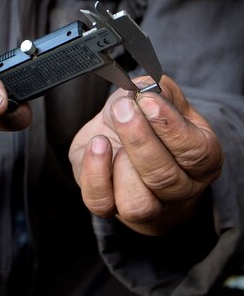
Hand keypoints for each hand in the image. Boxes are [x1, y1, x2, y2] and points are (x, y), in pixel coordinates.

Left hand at [68, 76, 222, 235]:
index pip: (196, 152)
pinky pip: (102, 203)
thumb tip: (144, 91)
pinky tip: (97, 146)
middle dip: (139, 140)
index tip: (147, 100)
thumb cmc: (145, 117)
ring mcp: (147, 204)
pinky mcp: (110, 206)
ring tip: (109, 138)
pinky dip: (94, 174)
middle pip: (164, 178)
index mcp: (202, 160)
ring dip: (120, 164)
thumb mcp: (160, 95)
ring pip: (138, 203)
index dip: (170, 126)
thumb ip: (157, 89)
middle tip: (122, 108)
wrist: (120, 137)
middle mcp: (180, 189)